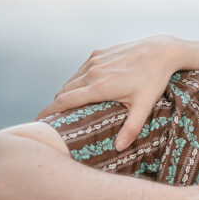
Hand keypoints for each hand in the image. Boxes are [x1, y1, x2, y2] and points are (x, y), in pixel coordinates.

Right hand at [36, 36, 185, 150]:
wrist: (161, 51)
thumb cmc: (154, 80)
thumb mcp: (144, 106)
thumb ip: (131, 127)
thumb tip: (119, 148)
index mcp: (99, 87)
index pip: (64, 101)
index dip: (48, 112)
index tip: (37, 123)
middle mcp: (92, 72)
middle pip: (63, 92)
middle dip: (56, 106)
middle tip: (55, 121)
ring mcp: (94, 61)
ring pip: (71, 81)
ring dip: (67, 93)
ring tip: (68, 109)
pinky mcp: (98, 53)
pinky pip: (80, 70)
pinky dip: (77, 81)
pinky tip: (84, 90)